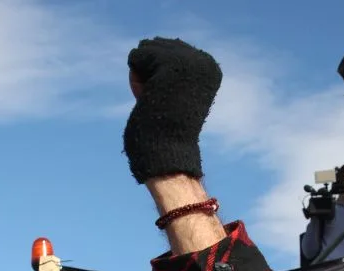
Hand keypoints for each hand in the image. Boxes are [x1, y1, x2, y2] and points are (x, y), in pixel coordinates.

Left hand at [123, 38, 221, 183]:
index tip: (170, 102)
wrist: (168, 153)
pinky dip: (134, 78)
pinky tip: (149, 97)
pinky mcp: (173, 64)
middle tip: (162, 104)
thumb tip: (149, 44)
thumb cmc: (165, 130)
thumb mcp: (169, 92)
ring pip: (145, 49)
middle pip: (155, 46)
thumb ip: (164, 69)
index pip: (167, 51)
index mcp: (209, 67)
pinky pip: (137, 56)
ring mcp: (190, 60)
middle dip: (148, 73)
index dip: (158, 77)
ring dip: (141, 76)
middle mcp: (204, 61)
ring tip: (157, 102)